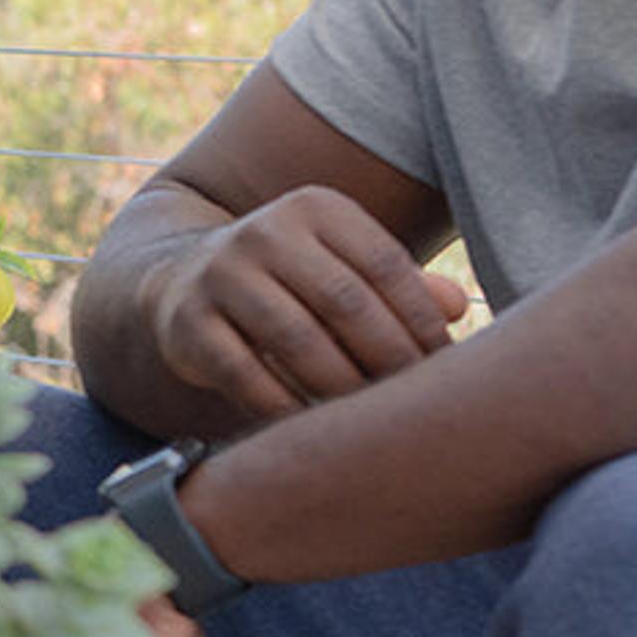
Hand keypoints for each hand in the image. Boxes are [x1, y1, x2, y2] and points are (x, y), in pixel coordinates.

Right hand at [143, 186, 467, 421]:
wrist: (181, 280)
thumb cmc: (291, 281)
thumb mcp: (341, 266)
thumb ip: (400, 285)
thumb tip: (455, 309)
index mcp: (315, 208)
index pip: (384, 263)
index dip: (420, 319)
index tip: (445, 365)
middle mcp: (264, 232)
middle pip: (344, 302)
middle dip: (388, 358)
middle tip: (414, 401)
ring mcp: (220, 275)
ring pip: (296, 341)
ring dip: (341, 387)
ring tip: (370, 419)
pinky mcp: (187, 323)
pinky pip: (245, 376)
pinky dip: (285, 408)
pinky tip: (312, 428)